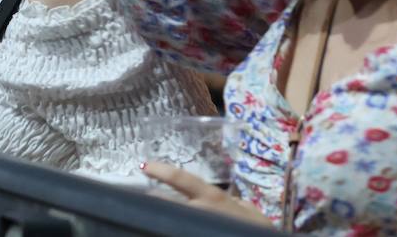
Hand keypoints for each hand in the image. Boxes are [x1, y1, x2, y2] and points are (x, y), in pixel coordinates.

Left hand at [140, 161, 271, 224]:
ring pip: (168, 218)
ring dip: (158, 215)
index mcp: (212, 197)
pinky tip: (164, 226)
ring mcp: (195, 226)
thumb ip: (227, 199)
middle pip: (166, 201)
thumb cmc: (257, 226)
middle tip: (139, 194)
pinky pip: (178, 228)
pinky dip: (169, 226)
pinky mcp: (194, 233)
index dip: (161, 171)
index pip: (181, 179)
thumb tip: (216, 197)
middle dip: (151, 198)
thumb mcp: (245, 207)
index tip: (144, 166)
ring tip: (148, 212)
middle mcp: (200, 210)